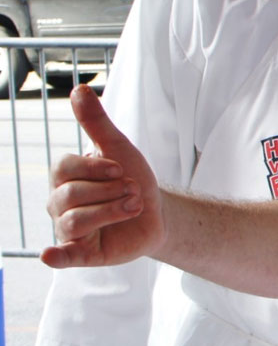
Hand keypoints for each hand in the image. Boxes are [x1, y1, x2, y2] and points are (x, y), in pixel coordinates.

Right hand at [42, 85, 163, 268]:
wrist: (158, 213)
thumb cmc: (133, 179)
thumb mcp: (119, 149)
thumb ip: (97, 123)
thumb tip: (79, 89)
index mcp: (65, 177)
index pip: (64, 168)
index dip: (95, 167)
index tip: (122, 169)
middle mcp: (60, 203)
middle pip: (71, 195)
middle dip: (111, 191)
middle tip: (134, 191)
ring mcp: (69, 229)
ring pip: (74, 221)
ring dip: (111, 212)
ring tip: (134, 206)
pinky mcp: (83, 253)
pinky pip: (63, 256)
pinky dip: (56, 256)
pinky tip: (51, 255)